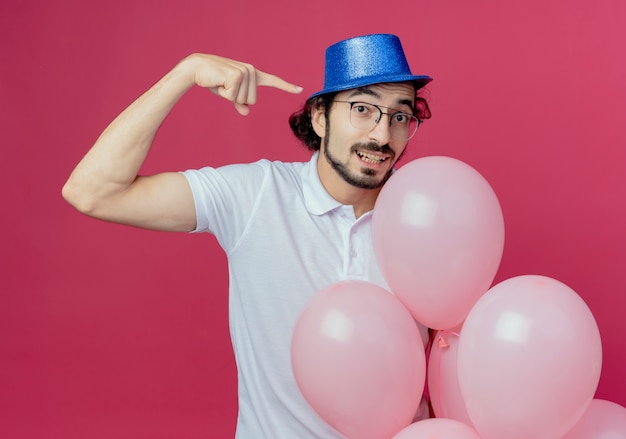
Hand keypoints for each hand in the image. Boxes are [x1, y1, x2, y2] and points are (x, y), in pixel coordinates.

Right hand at [185, 53, 302, 114]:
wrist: (197, 68)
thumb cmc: (213, 80)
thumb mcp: (228, 94)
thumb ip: (239, 102)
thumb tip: (247, 111)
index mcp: (253, 74)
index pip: (273, 81)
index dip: (286, 86)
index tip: (300, 89)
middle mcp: (252, 71)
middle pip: (252, 101)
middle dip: (237, 99)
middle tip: (225, 86)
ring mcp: (246, 72)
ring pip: (243, 100)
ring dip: (229, 96)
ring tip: (221, 82)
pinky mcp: (237, 76)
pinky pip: (233, 97)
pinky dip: (224, 94)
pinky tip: (218, 82)